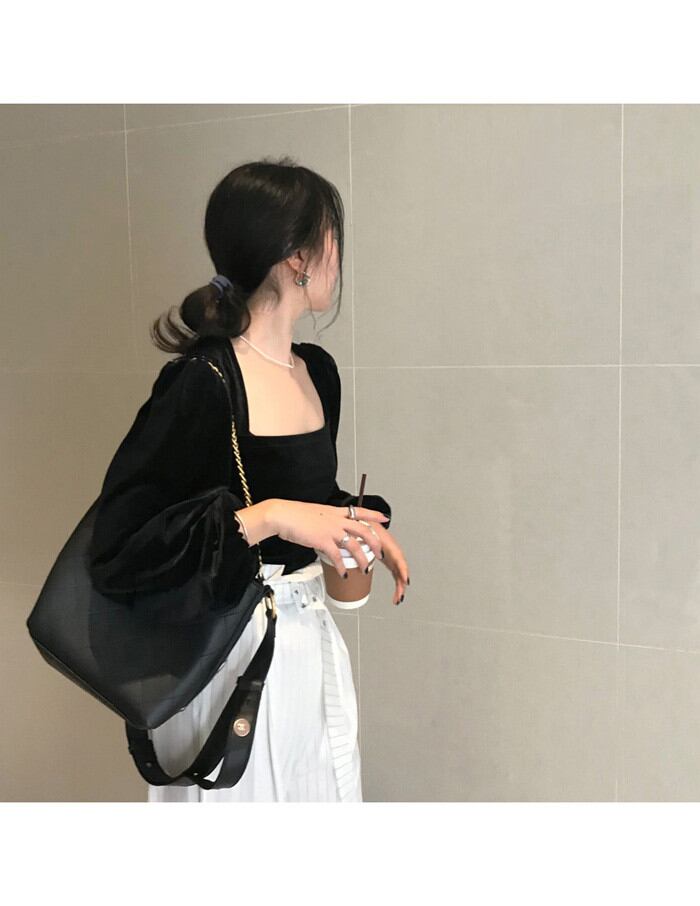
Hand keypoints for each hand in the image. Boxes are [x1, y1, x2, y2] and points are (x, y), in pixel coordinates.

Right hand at [268, 500, 388, 577]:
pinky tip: (344, 574)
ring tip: (365, 569)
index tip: (384, 518)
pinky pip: (337, 557)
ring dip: (362, 559)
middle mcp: (336, 520)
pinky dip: (342, 567)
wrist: (283, 514)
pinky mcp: (323, 540)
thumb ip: (324, 522)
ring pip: (355, 545)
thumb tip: (326, 530)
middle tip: (380, 553)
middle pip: (363, 530)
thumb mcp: (315, 514)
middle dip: (375, 543)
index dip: (374, 515)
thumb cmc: (294, 514)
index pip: (360, 511)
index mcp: (335, 511)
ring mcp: (331, 530)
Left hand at [370, 522, 409, 605]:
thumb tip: (354, 541)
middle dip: (401, 585)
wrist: (370, 523)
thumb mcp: (367, 532)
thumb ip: (363, 538)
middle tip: (399, 597)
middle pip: (401, 571)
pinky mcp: (390, 561)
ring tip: (397, 600)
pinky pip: (396, 575)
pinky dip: (397, 586)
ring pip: (399, 575)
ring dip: (399, 588)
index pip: (400, 560)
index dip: (403, 570)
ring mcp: (393, 559)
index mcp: (391, 547)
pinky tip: (395, 597)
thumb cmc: (370, 527)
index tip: (405, 579)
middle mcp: (394, 554)